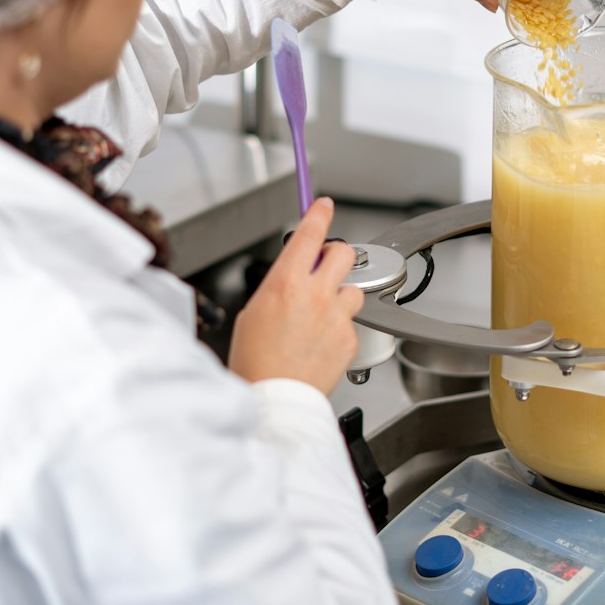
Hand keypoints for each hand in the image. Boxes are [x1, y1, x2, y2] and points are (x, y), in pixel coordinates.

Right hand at [228, 197, 363, 394]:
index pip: (310, 233)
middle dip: (335, 255)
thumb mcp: (253, 312)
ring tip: (320, 318)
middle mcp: (316, 294)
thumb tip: (291, 277)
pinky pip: (351, 323)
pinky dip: (339, 329)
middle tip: (324, 268)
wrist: (275, 398)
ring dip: (339, 297)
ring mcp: (337, 316)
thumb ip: (278, 287)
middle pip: (342, 253)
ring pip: (352, 289)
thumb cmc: (256, 361)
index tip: (323, 205)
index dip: (318, 213)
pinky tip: (321, 344)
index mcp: (286, 282)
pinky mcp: (350, 338)